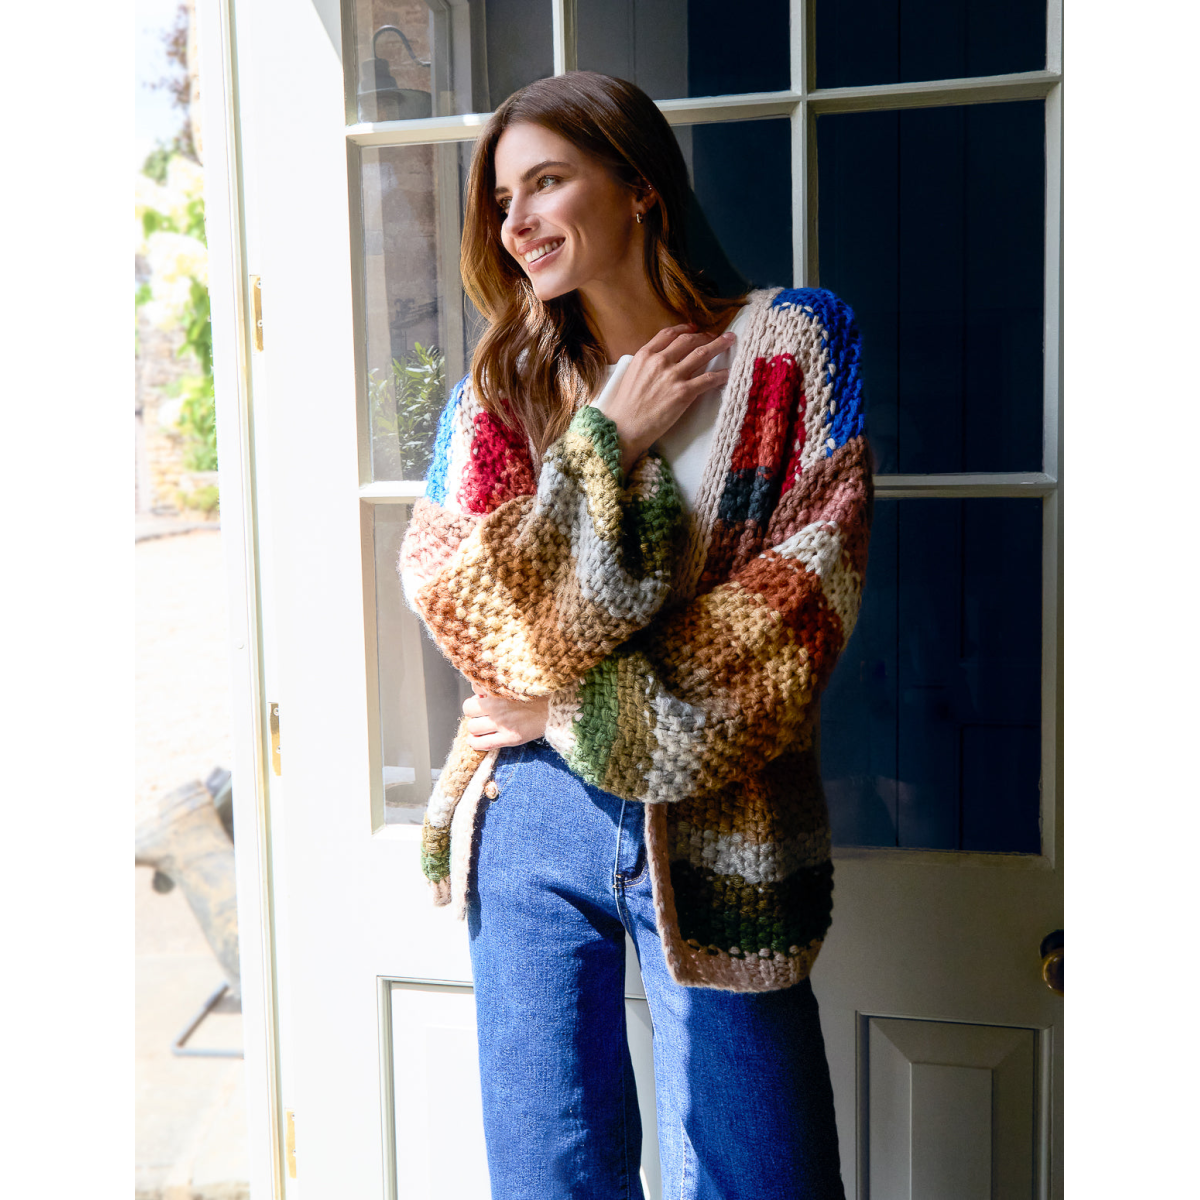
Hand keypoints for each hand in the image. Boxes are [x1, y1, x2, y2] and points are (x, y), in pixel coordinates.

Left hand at [462, 687, 548, 749]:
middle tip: (483, 711)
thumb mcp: (519, 679)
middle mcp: (497, 705)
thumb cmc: (541, 692)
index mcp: (499, 687)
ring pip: (472, 727)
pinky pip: (482, 744)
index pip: (475, 686)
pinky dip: (475, 743)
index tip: (487, 695)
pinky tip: (477, 740)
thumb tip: (482, 691)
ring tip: (483, 725)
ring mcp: (502, 723)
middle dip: (474, 709)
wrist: (559, 708)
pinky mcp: (509, 738)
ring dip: (475, 726)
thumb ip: (501, 682)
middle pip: (468, 708)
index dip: (480, 692)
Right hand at [605, 324, 734, 475]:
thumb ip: (646, 363)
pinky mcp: (684, 393)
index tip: (694, 328)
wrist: (624, 427)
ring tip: (730, 340)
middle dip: (705, 335)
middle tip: (716, 336)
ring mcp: (673, 376)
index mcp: (645, 354)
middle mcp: (660, 361)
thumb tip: (660, 359)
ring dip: (719, 345)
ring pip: (702, 353)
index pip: (669, 334)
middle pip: (689, 340)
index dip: (685, 329)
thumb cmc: (625, 406)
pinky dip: (722, 374)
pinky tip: (730, 372)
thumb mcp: (630, 375)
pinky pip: (709, 379)